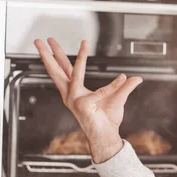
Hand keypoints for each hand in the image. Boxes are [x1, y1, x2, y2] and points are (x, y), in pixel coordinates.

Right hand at [33, 38, 142, 162]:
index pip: (66, 70)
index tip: (60, 43)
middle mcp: (72, 94)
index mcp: (75, 91)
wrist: (107, 136)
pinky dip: (113, 86)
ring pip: (74, 73)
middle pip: (56, 70)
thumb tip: (136, 78)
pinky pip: (102, 91)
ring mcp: (76, 100)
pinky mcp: (84, 105)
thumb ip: (125, 86)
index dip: (62, 56)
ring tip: (82, 44)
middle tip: (40, 41)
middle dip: (47, 55)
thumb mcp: (118, 98)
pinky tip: (121, 79)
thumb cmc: (107, 119)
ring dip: (80, 57)